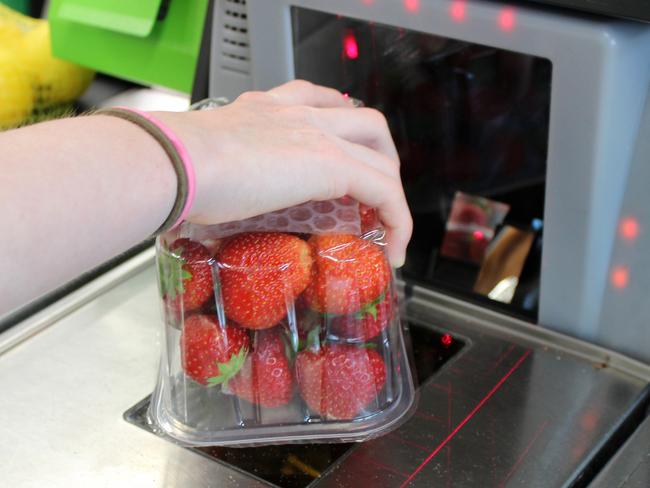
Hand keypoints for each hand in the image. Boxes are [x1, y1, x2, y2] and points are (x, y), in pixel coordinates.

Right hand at [154, 80, 411, 266]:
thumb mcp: (203, 167)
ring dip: (392, 186)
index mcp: (265, 109)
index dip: (338, 130)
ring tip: (389, 221)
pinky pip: (386, 191)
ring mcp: (316, 134)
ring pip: (380, 150)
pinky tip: (393, 248)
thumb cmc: (173, 168)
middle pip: (363, 119)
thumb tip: (199, 218)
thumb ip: (215, 182)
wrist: (174, 163)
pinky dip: (398, 219)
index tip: (339, 161)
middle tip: (373, 189)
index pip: (318, 102)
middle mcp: (296, 113)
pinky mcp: (330, 165)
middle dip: (378, 154)